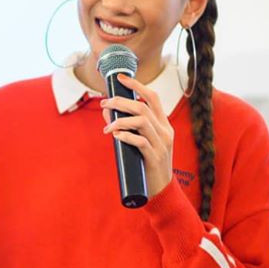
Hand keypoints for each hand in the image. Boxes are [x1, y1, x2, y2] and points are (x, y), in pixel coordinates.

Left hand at [100, 77, 173, 198]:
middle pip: (142, 107)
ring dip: (120, 120)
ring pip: (141, 121)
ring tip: (107, 127)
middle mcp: (165, 131)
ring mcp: (161, 144)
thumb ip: (125, 126)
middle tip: (104, 103)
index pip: (152, 97)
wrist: (161, 189)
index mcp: (163, 124)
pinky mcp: (155, 157)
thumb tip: (106, 111)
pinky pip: (140, 141)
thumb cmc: (147, 163)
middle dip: (121, 102)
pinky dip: (125, 136)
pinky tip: (115, 135)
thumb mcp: (139, 142)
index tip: (121, 78)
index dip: (137, 85)